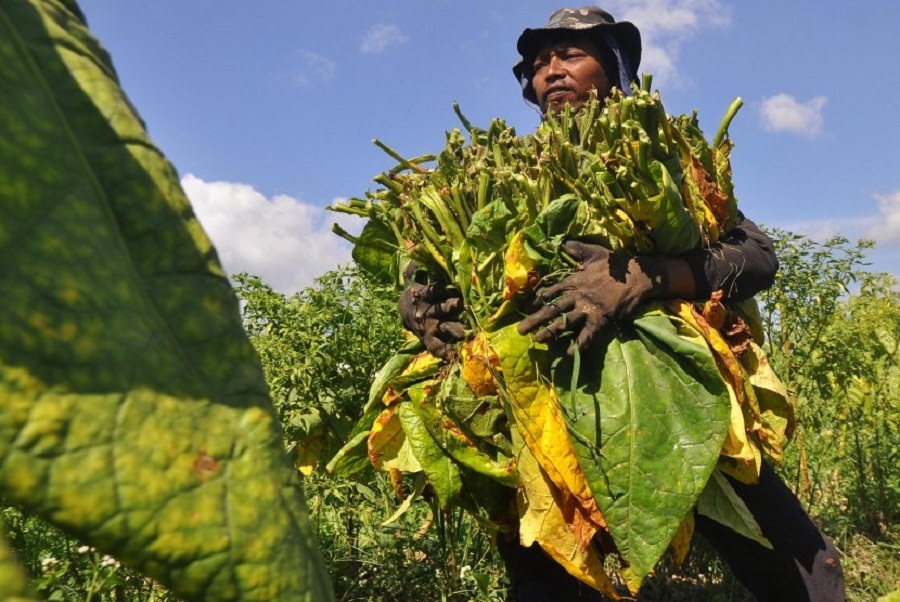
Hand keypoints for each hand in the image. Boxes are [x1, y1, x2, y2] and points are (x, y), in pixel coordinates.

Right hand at [398, 268, 464, 359]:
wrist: (405, 312)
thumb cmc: (416, 292)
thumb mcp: (412, 279)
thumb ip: (414, 267)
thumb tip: (413, 248)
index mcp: (423, 293)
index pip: (434, 289)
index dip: (443, 288)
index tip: (455, 285)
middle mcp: (427, 309)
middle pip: (441, 307)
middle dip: (453, 306)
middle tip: (463, 304)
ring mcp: (429, 325)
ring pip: (442, 327)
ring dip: (453, 329)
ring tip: (463, 333)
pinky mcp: (429, 338)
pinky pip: (435, 346)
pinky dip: (442, 351)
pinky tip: (450, 356)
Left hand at [517, 241, 668, 352]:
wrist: (637, 276)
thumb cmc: (615, 264)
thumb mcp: (594, 252)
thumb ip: (576, 248)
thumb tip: (562, 242)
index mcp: (574, 281)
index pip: (551, 291)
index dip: (539, 300)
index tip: (528, 307)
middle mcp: (577, 295)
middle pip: (552, 309)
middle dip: (535, 320)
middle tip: (520, 330)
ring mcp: (588, 308)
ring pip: (565, 322)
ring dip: (550, 332)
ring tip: (537, 340)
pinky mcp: (600, 319)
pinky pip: (587, 334)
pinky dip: (579, 344)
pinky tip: (569, 353)